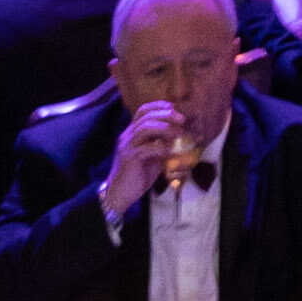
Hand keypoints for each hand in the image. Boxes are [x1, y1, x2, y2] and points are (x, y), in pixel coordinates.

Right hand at [102, 102, 183, 224]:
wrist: (119, 195)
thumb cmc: (138, 175)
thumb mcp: (152, 156)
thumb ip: (162, 145)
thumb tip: (180, 136)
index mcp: (131, 133)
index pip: (142, 110)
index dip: (159, 106)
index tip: (174, 107)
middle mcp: (127, 137)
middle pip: (145, 116)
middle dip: (166, 115)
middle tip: (182, 119)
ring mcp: (127, 147)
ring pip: (145, 128)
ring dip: (165, 128)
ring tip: (178, 134)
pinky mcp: (129, 159)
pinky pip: (146, 148)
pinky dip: (161, 148)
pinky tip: (170, 152)